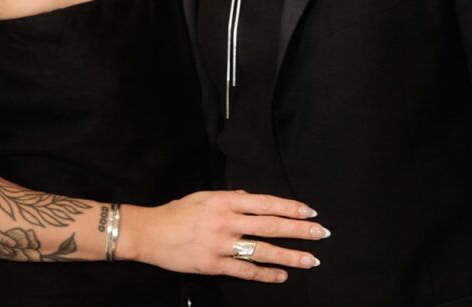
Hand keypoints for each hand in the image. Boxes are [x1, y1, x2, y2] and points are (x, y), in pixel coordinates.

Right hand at [118, 190, 328, 282]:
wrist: (150, 233)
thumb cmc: (178, 212)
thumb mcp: (205, 196)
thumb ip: (232, 198)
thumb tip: (253, 200)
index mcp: (225, 201)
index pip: (266, 203)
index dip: (290, 207)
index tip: (310, 212)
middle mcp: (226, 222)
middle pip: (271, 226)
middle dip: (299, 230)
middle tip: (321, 234)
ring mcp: (221, 245)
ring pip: (263, 251)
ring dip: (290, 255)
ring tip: (311, 260)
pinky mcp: (214, 265)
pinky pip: (246, 272)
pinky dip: (266, 274)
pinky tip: (282, 276)